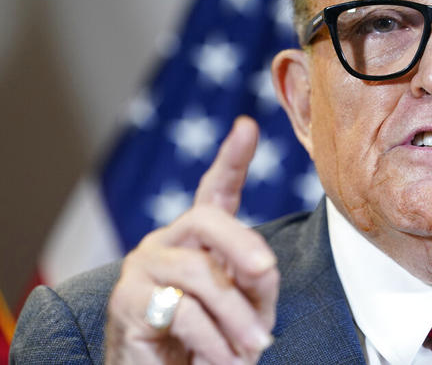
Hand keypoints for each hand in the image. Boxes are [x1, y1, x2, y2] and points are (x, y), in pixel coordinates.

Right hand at [105, 116, 279, 364]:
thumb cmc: (212, 342)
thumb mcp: (247, 308)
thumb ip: (255, 280)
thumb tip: (261, 265)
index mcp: (198, 240)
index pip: (215, 191)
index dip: (232, 159)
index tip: (247, 127)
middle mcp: (167, 242)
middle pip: (207, 218)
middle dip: (242, 245)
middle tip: (265, 273)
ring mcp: (143, 268)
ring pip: (199, 274)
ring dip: (235, 317)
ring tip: (255, 346)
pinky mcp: (128, 301)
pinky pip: (183, 312)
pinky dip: (213, 341)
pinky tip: (224, 359)